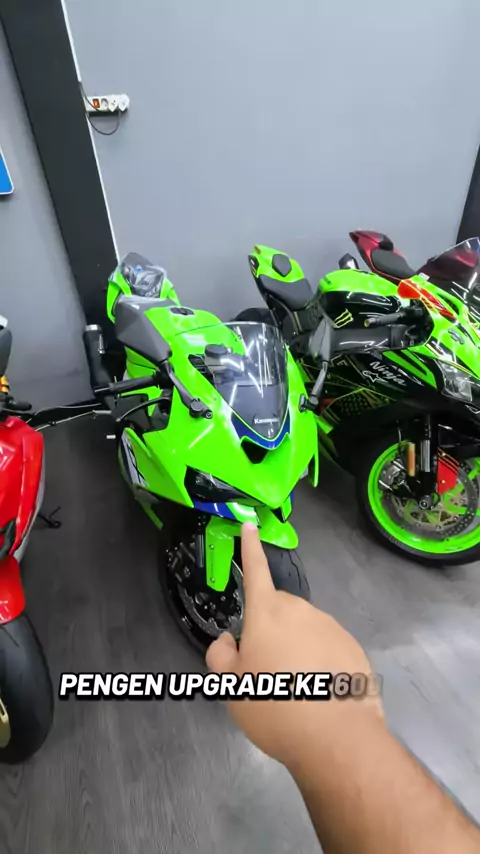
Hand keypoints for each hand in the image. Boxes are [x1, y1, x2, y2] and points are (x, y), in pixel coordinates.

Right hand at [206, 523, 383, 769]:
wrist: (336, 738)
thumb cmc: (275, 708)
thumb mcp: (231, 688)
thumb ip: (220, 657)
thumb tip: (227, 641)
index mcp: (267, 613)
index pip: (255, 570)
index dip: (249, 547)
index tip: (249, 524)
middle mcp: (300, 611)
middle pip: (278, 611)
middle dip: (270, 630)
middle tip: (265, 669)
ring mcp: (330, 627)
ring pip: (304, 630)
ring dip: (297, 648)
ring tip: (296, 690)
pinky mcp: (353, 648)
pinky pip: (328, 648)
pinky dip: (321, 664)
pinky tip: (320, 695)